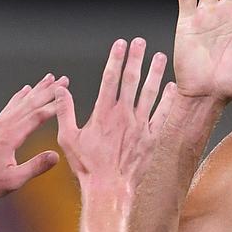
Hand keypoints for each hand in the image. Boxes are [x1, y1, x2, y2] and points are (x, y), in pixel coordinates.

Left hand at [0, 74, 65, 200]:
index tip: (67, 96)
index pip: (36, 117)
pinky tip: (24, 90)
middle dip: (48, 91)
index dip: (53, 106)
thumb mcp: (13, 180)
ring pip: (20, 103)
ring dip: (36, 90)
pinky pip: (9, 107)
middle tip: (64, 80)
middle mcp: (2, 126)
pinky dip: (19, 97)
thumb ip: (34, 167)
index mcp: (9, 137)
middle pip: (29, 104)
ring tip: (48, 78)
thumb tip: (56, 155)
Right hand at [56, 38, 173, 195]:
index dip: (115, 59)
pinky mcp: (151, 138)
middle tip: (140, 42)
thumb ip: (65, 111)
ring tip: (160, 57)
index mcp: (103, 113)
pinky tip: (171, 87)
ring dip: (155, 73)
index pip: (110, 78)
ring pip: (150, 93)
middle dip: (135, 58)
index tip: (120, 44)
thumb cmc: (87, 167)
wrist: (109, 189)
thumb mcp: (68, 138)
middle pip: (131, 80)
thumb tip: (60, 90)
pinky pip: (162, 115)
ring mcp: (139, 126)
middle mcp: (123, 115)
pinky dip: (167, 100)